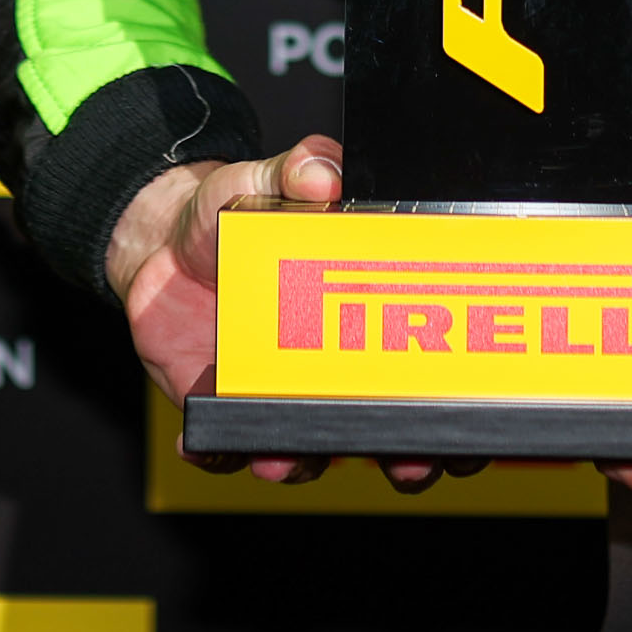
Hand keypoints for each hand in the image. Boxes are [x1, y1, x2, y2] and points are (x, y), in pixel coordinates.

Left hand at [99, 133, 450, 492]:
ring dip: (302, 460)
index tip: (468, 407)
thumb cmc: (232, 216)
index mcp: (361, 311)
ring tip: (283, 455)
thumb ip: (297, 170)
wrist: (163, 243)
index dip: (455, 395)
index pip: (425, 362)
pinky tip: (205, 443)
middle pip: (386, 427)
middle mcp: (329, 365)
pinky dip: (219, 450)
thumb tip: (323, 175)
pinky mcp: (224, 407)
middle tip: (408, 459)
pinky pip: (226, 444)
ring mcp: (278, 393)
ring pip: (309, 449)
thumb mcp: (264, 181)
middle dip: (405, 455)